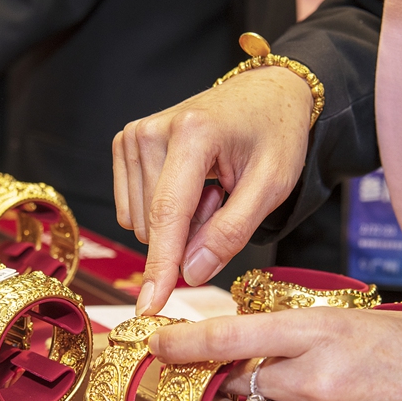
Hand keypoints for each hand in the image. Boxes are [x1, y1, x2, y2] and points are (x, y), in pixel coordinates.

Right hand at [113, 67, 312, 314]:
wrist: (266, 93)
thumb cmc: (275, 136)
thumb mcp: (271, 187)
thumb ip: (231, 233)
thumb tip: (188, 274)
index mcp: (193, 133)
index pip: (168, 215)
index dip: (159, 267)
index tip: (150, 307)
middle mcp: (152, 130)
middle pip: (154, 224)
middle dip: (189, 233)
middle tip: (226, 200)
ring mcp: (134, 135)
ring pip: (141, 221)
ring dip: (179, 222)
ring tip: (212, 188)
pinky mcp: (126, 143)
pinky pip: (132, 209)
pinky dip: (164, 211)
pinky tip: (193, 185)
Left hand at [147, 308, 401, 400]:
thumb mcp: (367, 318)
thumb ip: (307, 331)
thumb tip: (250, 341)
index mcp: (325, 331)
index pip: (234, 335)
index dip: (185, 340)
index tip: (160, 341)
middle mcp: (319, 381)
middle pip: (227, 387)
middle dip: (207, 386)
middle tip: (206, 384)